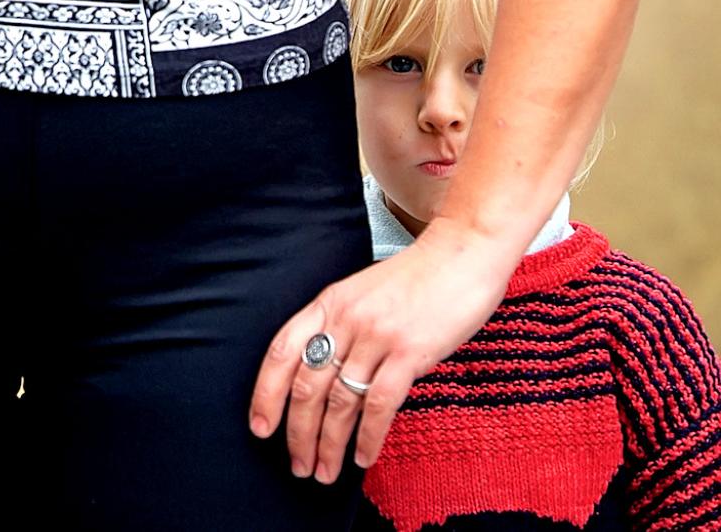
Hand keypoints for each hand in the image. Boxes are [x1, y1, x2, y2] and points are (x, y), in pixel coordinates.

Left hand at [247, 221, 514, 482]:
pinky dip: (368, 437)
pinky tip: (363, 457)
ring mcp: (376, 336)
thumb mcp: (363, 292)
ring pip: (339, 402)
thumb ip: (341, 326)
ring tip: (324, 472)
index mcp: (328, 304)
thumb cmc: (417, 277)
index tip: (260, 426)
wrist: (464, 253)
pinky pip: (379, 404)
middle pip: (307, 386)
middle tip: (297, 465)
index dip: (265, 393)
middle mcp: (345, 320)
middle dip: (297, 433)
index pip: (281, 352)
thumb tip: (325, 375)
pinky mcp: (409, 352)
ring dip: (328, 444)